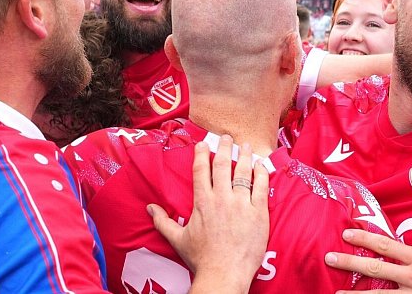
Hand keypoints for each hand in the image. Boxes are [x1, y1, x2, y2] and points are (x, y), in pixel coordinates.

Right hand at [148, 136, 269, 292]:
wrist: (224, 274)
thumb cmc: (201, 259)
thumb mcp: (178, 239)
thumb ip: (163, 221)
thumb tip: (149, 208)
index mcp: (202, 202)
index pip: (201, 170)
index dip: (202, 154)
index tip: (203, 143)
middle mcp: (222, 199)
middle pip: (223, 165)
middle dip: (224, 148)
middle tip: (226, 137)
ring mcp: (242, 204)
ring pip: (244, 172)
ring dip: (245, 156)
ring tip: (246, 145)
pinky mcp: (258, 213)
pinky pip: (262, 187)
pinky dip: (262, 174)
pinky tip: (262, 165)